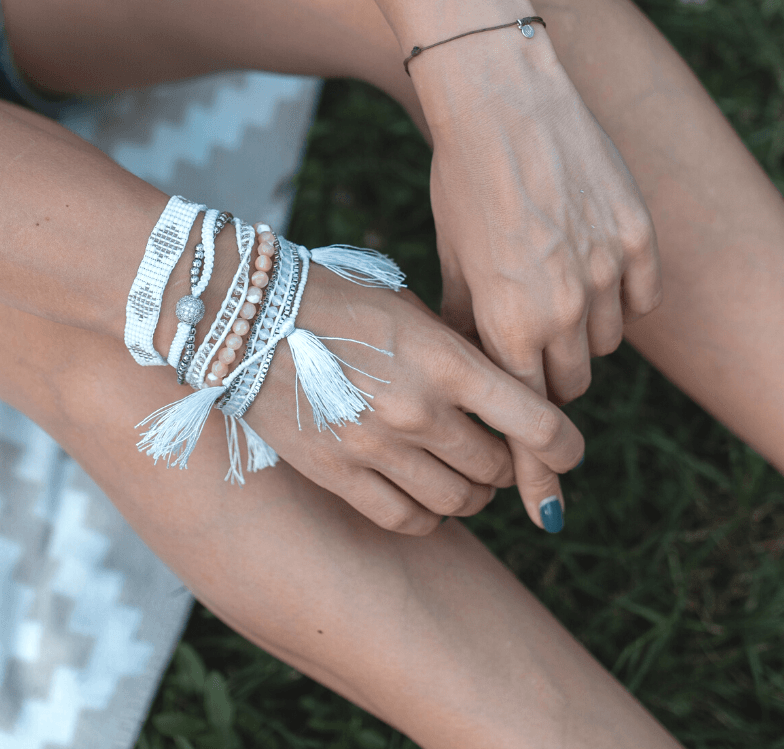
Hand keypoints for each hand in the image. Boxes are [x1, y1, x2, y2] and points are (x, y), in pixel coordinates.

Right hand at [243, 265, 584, 535]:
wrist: (250, 319)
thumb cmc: (335, 300)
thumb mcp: (409, 309)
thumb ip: (457, 352)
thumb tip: (499, 390)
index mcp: (445, 361)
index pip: (536, 424)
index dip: (566, 447)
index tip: (568, 452)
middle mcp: (419, 410)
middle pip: (498, 467)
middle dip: (510, 466)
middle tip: (499, 454)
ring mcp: (377, 448)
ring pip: (460, 501)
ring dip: (474, 494)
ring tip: (464, 478)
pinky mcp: (339, 474)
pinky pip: (407, 519)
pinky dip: (430, 517)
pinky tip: (427, 499)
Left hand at [417, 28, 661, 525]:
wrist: (505, 104)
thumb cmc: (462, 182)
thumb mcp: (449, 257)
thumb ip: (465, 321)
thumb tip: (472, 372)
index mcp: (505, 317)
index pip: (523, 417)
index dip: (535, 469)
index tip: (545, 510)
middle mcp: (562, 307)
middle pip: (567, 384)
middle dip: (544, 374)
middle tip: (524, 337)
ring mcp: (608, 273)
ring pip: (603, 342)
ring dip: (578, 330)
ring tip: (548, 277)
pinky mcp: (640, 240)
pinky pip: (637, 298)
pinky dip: (615, 292)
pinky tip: (584, 256)